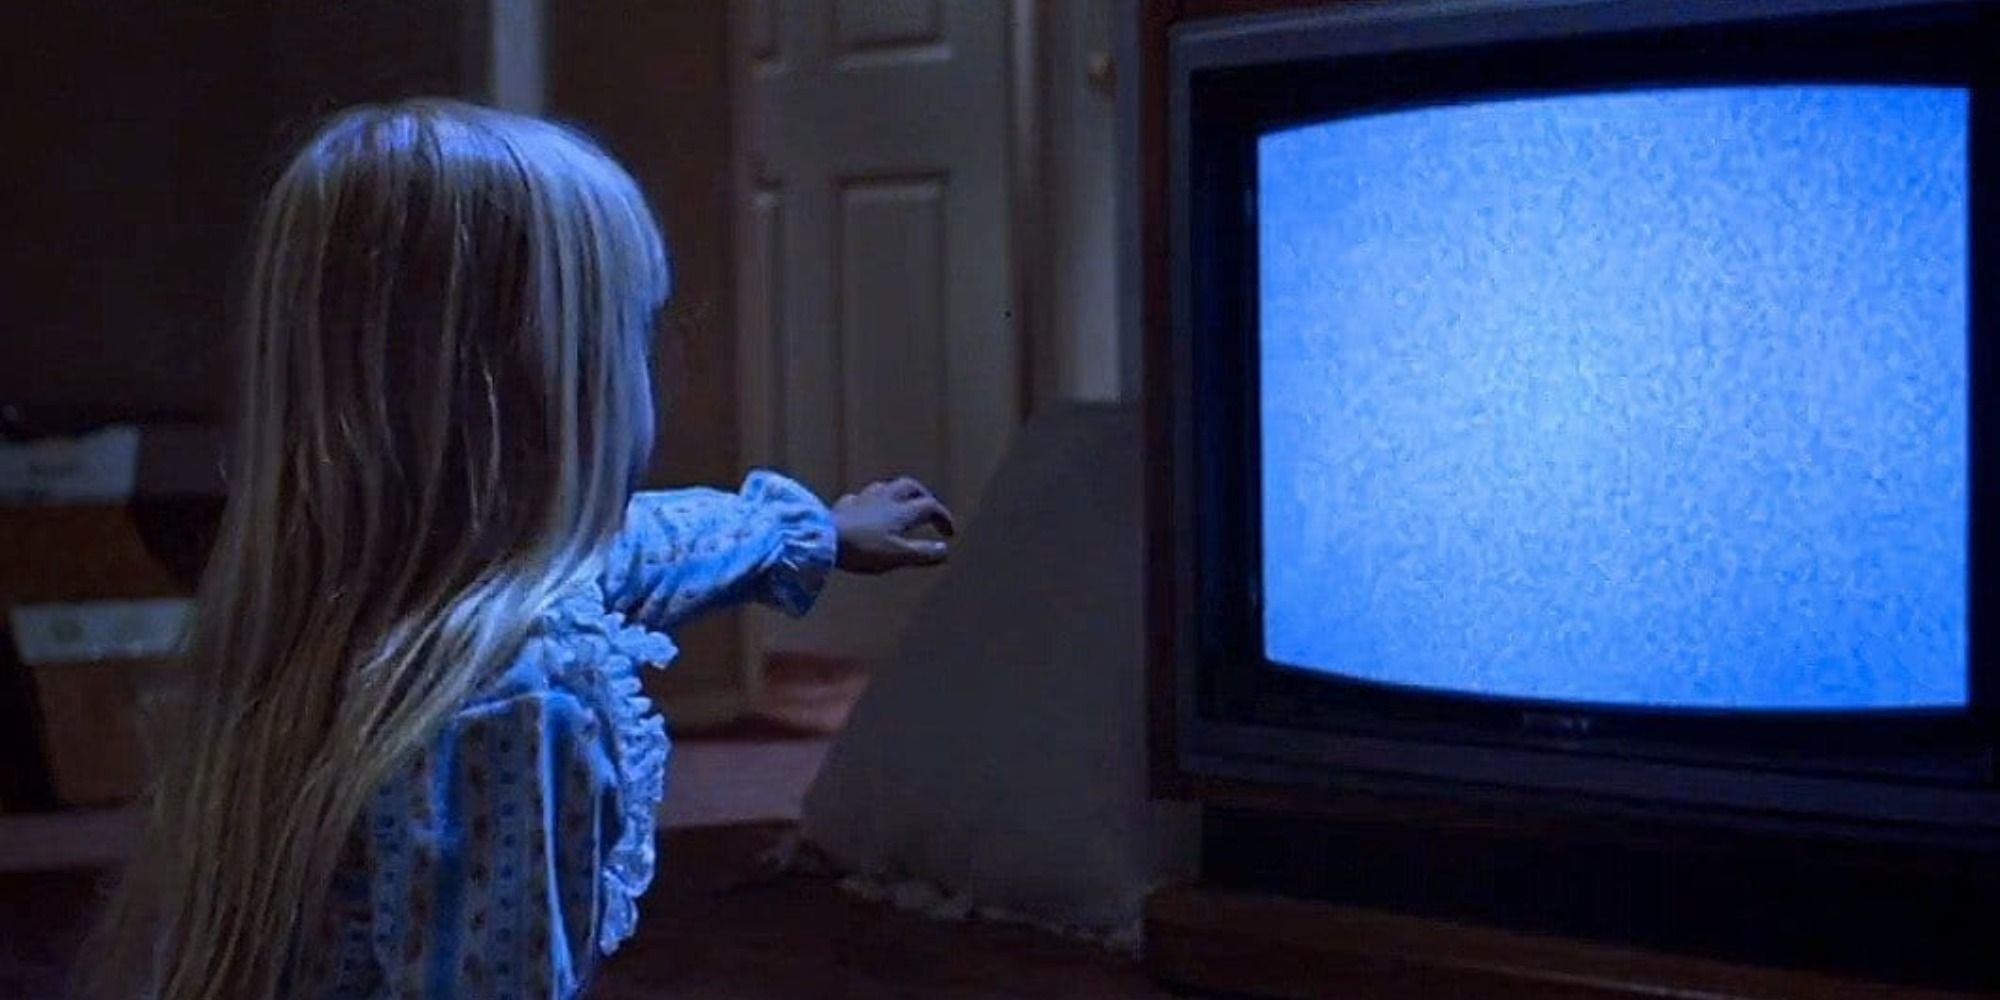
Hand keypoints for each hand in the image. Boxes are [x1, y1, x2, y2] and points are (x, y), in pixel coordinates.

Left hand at [832, 477, 957, 574]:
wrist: (822, 539)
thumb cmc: (863, 548)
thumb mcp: (898, 555)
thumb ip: (922, 553)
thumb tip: (945, 551)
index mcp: (902, 510)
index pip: (930, 506)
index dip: (943, 517)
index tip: (949, 533)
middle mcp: (885, 498)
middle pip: (910, 486)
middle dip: (923, 495)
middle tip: (928, 508)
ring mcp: (862, 499)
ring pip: (885, 487)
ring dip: (897, 494)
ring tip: (900, 506)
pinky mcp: (843, 506)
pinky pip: (860, 499)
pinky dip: (869, 503)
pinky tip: (865, 510)